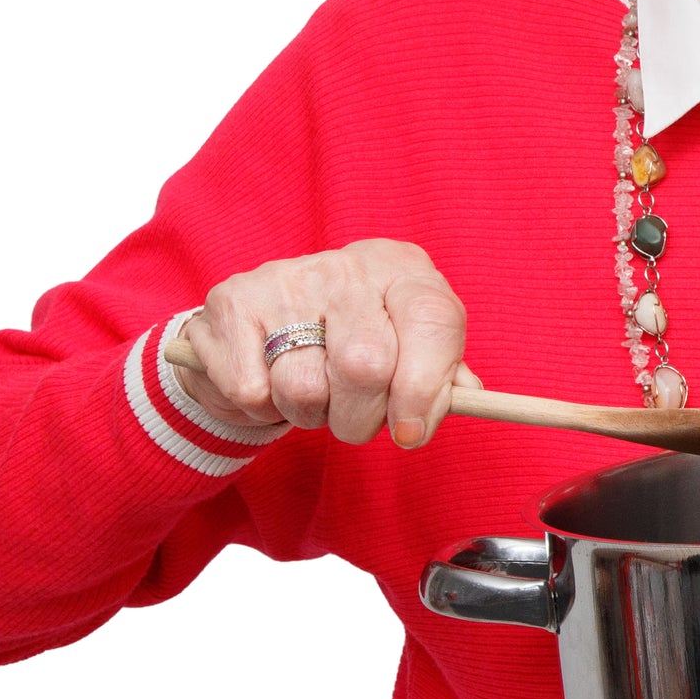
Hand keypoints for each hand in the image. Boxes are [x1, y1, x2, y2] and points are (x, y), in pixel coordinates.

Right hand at [169, 239, 472, 447]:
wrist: (258, 324)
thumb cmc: (350, 343)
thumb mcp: (407, 350)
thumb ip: (441, 376)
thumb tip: (466, 397)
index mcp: (403, 270)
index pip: (434, 322)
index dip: (426, 389)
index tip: (411, 432)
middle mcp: (347, 266)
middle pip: (367, 366)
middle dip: (361, 419)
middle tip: (354, 421)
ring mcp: (287, 278)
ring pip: (304, 387)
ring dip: (309, 414)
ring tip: (311, 394)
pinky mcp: (232, 302)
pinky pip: (253, 390)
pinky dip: (262, 407)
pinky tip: (268, 380)